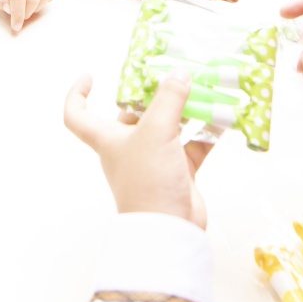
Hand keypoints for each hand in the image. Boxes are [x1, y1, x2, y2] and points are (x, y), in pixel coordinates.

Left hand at [63, 72, 210, 225]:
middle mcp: (129, 147)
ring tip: (206, 87)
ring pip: (170, 126)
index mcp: (109, 138)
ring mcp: (156, 160)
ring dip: (187, 109)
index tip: (89, 76)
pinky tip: (224, 117)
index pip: (79, 115)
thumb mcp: (156, 131)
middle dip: (154, 93)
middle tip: (175, 71)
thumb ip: (169, 98)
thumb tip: (180, 73)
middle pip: (135, 113)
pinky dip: (208, 131)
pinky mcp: (180, 171)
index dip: (78, 94)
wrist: (170, 230)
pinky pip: (194, 144)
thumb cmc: (148, 180)